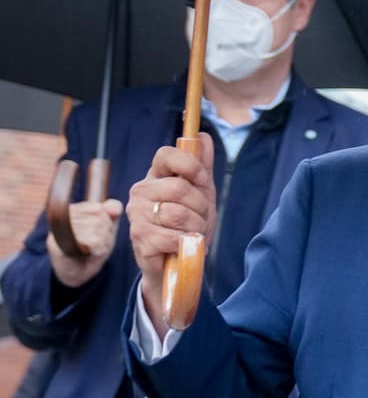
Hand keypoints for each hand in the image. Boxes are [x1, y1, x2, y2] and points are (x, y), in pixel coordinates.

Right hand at [48, 197, 123, 287]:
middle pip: (99, 219)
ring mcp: (57, 231)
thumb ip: (112, 215)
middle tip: (96, 245)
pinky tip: (91, 254)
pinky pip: (92, 241)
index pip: (99, 208)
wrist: (77, 273)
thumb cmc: (92, 249)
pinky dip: (98, 250)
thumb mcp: (106, 230)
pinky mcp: (58, 245)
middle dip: (105, 234)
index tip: (99, 234)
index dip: (106, 223)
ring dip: (102, 243)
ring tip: (92, 250)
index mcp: (72, 210)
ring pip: (96, 229)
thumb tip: (115, 208)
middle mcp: (62, 218)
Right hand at [128, 138, 215, 325]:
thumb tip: (202, 136)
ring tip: (192, 232)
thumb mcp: (201, 193)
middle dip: (200, 206)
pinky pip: (173, 236)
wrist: (180, 261)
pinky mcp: (139, 237)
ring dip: (196, 227)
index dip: (191, 166)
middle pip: (179, 187)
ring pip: (178, 213)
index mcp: (155, 176)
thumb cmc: (189, 224)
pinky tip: (183, 245)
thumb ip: (202, 166)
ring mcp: (136, 214)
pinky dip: (187, 242)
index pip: (166, 154)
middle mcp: (140, 191)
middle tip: (200, 218)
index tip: (201, 181)